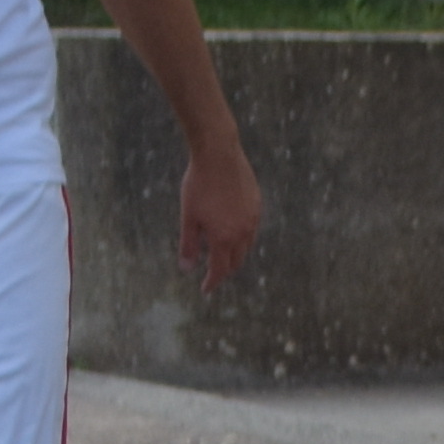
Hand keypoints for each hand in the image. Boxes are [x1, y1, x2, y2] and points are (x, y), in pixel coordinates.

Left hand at [179, 140, 266, 291]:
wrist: (219, 154)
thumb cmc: (199, 184)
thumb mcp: (188, 216)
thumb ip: (188, 244)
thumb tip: (187, 269)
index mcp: (223, 238)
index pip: (219, 270)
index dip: (212, 282)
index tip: (205, 290)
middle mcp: (242, 232)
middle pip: (236, 262)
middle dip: (224, 270)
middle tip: (213, 272)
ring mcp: (252, 218)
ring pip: (246, 246)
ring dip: (235, 254)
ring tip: (223, 252)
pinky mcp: (257, 205)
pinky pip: (252, 228)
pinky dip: (242, 236)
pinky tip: (232, 229)